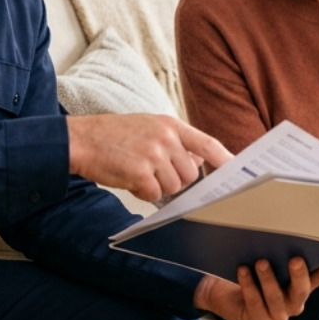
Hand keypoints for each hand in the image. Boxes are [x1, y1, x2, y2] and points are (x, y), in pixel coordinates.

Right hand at [67, 114, 230, 202]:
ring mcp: (153, 154)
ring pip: (174, 186)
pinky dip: (142, 192)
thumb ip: (174, 141)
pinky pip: (154, 194)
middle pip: (190, 174)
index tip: (237, 170)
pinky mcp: (140, 172)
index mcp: (170, 125)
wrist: (81, 139)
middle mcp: (165, 138)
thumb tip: (199, 159)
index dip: (225, 159)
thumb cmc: (114, 136)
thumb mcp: (148, 127)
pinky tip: (129, 179)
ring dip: (157, 186)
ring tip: (137, 171)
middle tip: (152, 171)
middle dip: (175, 179)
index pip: (207, 143)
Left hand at [193, 257, 318, 319]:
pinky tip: (243, 270)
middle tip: (295, 259)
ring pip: (276, 298)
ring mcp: (278, 316)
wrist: (228, 297)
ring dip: (269, 279)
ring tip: (261, 261)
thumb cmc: (253, 274)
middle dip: (299, 275)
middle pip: (301, 291)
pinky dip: (249, 286)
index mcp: (301, 288)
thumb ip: (280, 254)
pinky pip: (255, 304)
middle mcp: (294, 304)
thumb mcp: (270, 262)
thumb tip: (287, 232)